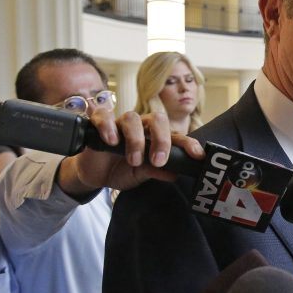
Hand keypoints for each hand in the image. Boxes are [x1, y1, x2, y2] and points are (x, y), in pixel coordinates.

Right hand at [56, 109, 204, 197]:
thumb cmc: (121, 171)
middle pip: (157, 119)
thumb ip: (156, 172)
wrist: (95, 175)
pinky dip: (108, 127)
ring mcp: (121, 124)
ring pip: (132, 118)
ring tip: (134, 160)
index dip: (188, 143)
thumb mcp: (140, 176)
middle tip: (158, 160)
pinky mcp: (99, 125)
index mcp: (155, 138)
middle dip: (162, 139)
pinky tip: (112, 141)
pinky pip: (104, 116)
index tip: (197, 155)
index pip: (175, 136)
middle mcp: (141, 127)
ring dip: (136, 140)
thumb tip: (175, 174)